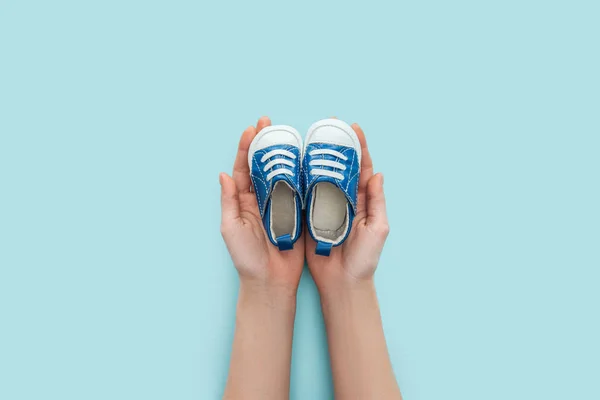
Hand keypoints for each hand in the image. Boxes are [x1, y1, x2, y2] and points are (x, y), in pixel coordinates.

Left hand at [220, 117, 304, 294]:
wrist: (270, 282)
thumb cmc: (247, 258)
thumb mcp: (231, 228)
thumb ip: (229, 201)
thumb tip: (223, 174)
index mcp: (244, 202)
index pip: (244, 168)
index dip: (247, 148)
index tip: (251, 129)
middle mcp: (262, 199)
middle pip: (264, 165)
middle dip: (266, 143)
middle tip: (270, 123)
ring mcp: (281, 205)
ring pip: (283, 174)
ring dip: (286, 154)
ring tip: (290, 134)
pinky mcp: (297, 213)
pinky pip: (300, 190)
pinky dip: (303, 174)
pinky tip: (308, 159)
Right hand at [306, 123, 389, 289]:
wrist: (343, 284)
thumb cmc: (364, 260)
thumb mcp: (377, 230)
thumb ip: (377, 203)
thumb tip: (377, 174)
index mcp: (362, 200)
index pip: (361, 168)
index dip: (358, 147)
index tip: (352, 127)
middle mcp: (343, 200)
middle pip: (338, 167)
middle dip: (334, 146)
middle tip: (326, 126)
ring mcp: (325, 207)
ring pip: (319, 177)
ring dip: (313, 159)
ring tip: (306, 139)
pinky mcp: (309, 217)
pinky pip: (303, 195)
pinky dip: (298, 180)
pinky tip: (291, 165)